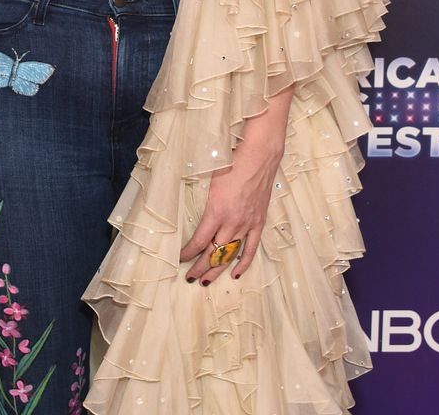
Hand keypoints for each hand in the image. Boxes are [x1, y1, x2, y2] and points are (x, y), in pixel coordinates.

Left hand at [178, 140, 281, 285]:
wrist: (259, 157)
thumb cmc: (231, 163)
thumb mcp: (208, 179)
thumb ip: (200, 198)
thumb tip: (184, 204)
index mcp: (216, 212)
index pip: (199, 241)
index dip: (188, 253)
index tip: (179, 259)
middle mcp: (232, 223)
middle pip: (214, 254)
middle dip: (200, 268)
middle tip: (190, 277)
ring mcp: (247, 225)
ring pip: (230, 255)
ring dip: (217, 270)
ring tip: (206, 281)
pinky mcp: (258, 223)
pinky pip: (251, 249)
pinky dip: (244, 264)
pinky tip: (235, 274)